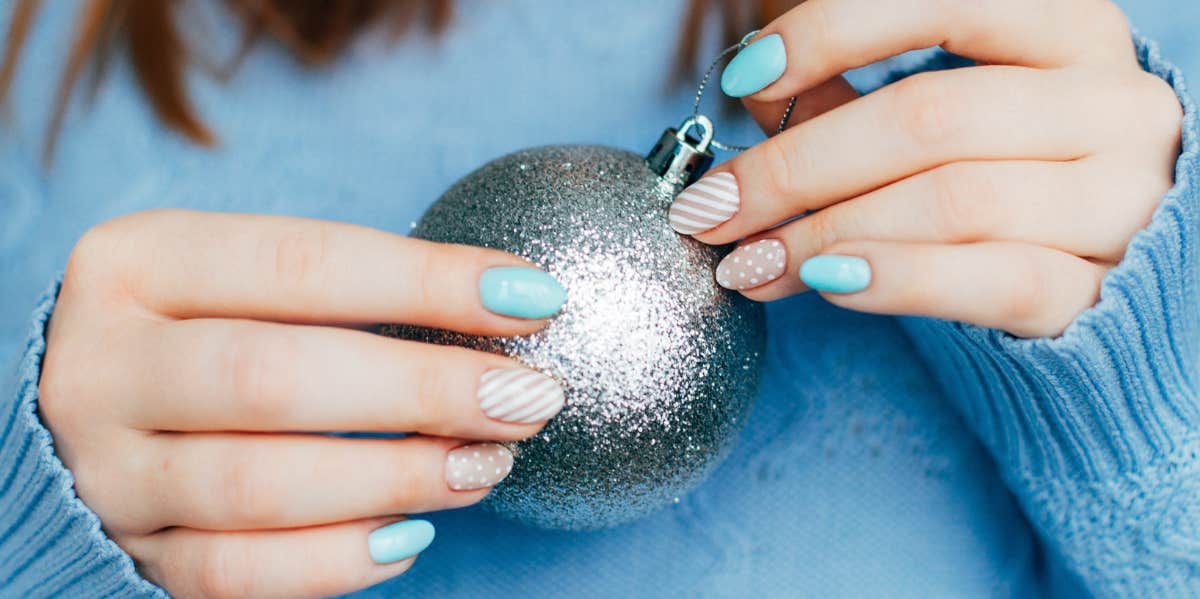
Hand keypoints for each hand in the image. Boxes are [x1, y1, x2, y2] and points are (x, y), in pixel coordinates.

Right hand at [38, 210, 566, 597]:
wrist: (90, 418)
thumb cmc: (205, 330)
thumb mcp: (248, 282)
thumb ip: (351, 294)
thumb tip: (513, 307)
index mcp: (137, 263)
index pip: (302, 265)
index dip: (428, 282)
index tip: (534, 297)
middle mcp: (102, 364)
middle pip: (275, 378)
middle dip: (423, 390)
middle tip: (526, 396)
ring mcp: (107, 469)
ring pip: (260, 486)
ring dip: (398, 478)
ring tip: (487, 464)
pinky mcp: (132, 550)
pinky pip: (240, 574)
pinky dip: (340, 559)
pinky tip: (413, 534)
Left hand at [669, 0, 1183, 337]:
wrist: (1104, 268)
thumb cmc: (1001, 173)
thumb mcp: (939, 113)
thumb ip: (855, 97)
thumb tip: (751, 94)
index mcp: (1068, 29)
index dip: (831, 33)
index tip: (745, 78)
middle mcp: (1111, 102)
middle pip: (928, 118)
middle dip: (795, 166)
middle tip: (711, 206)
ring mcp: (1119, 198)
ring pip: (952, 202)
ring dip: (823, 234)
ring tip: (747, 262)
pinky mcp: (1102, 289)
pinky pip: (992, 281)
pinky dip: (895, 280)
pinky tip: (825, 282)